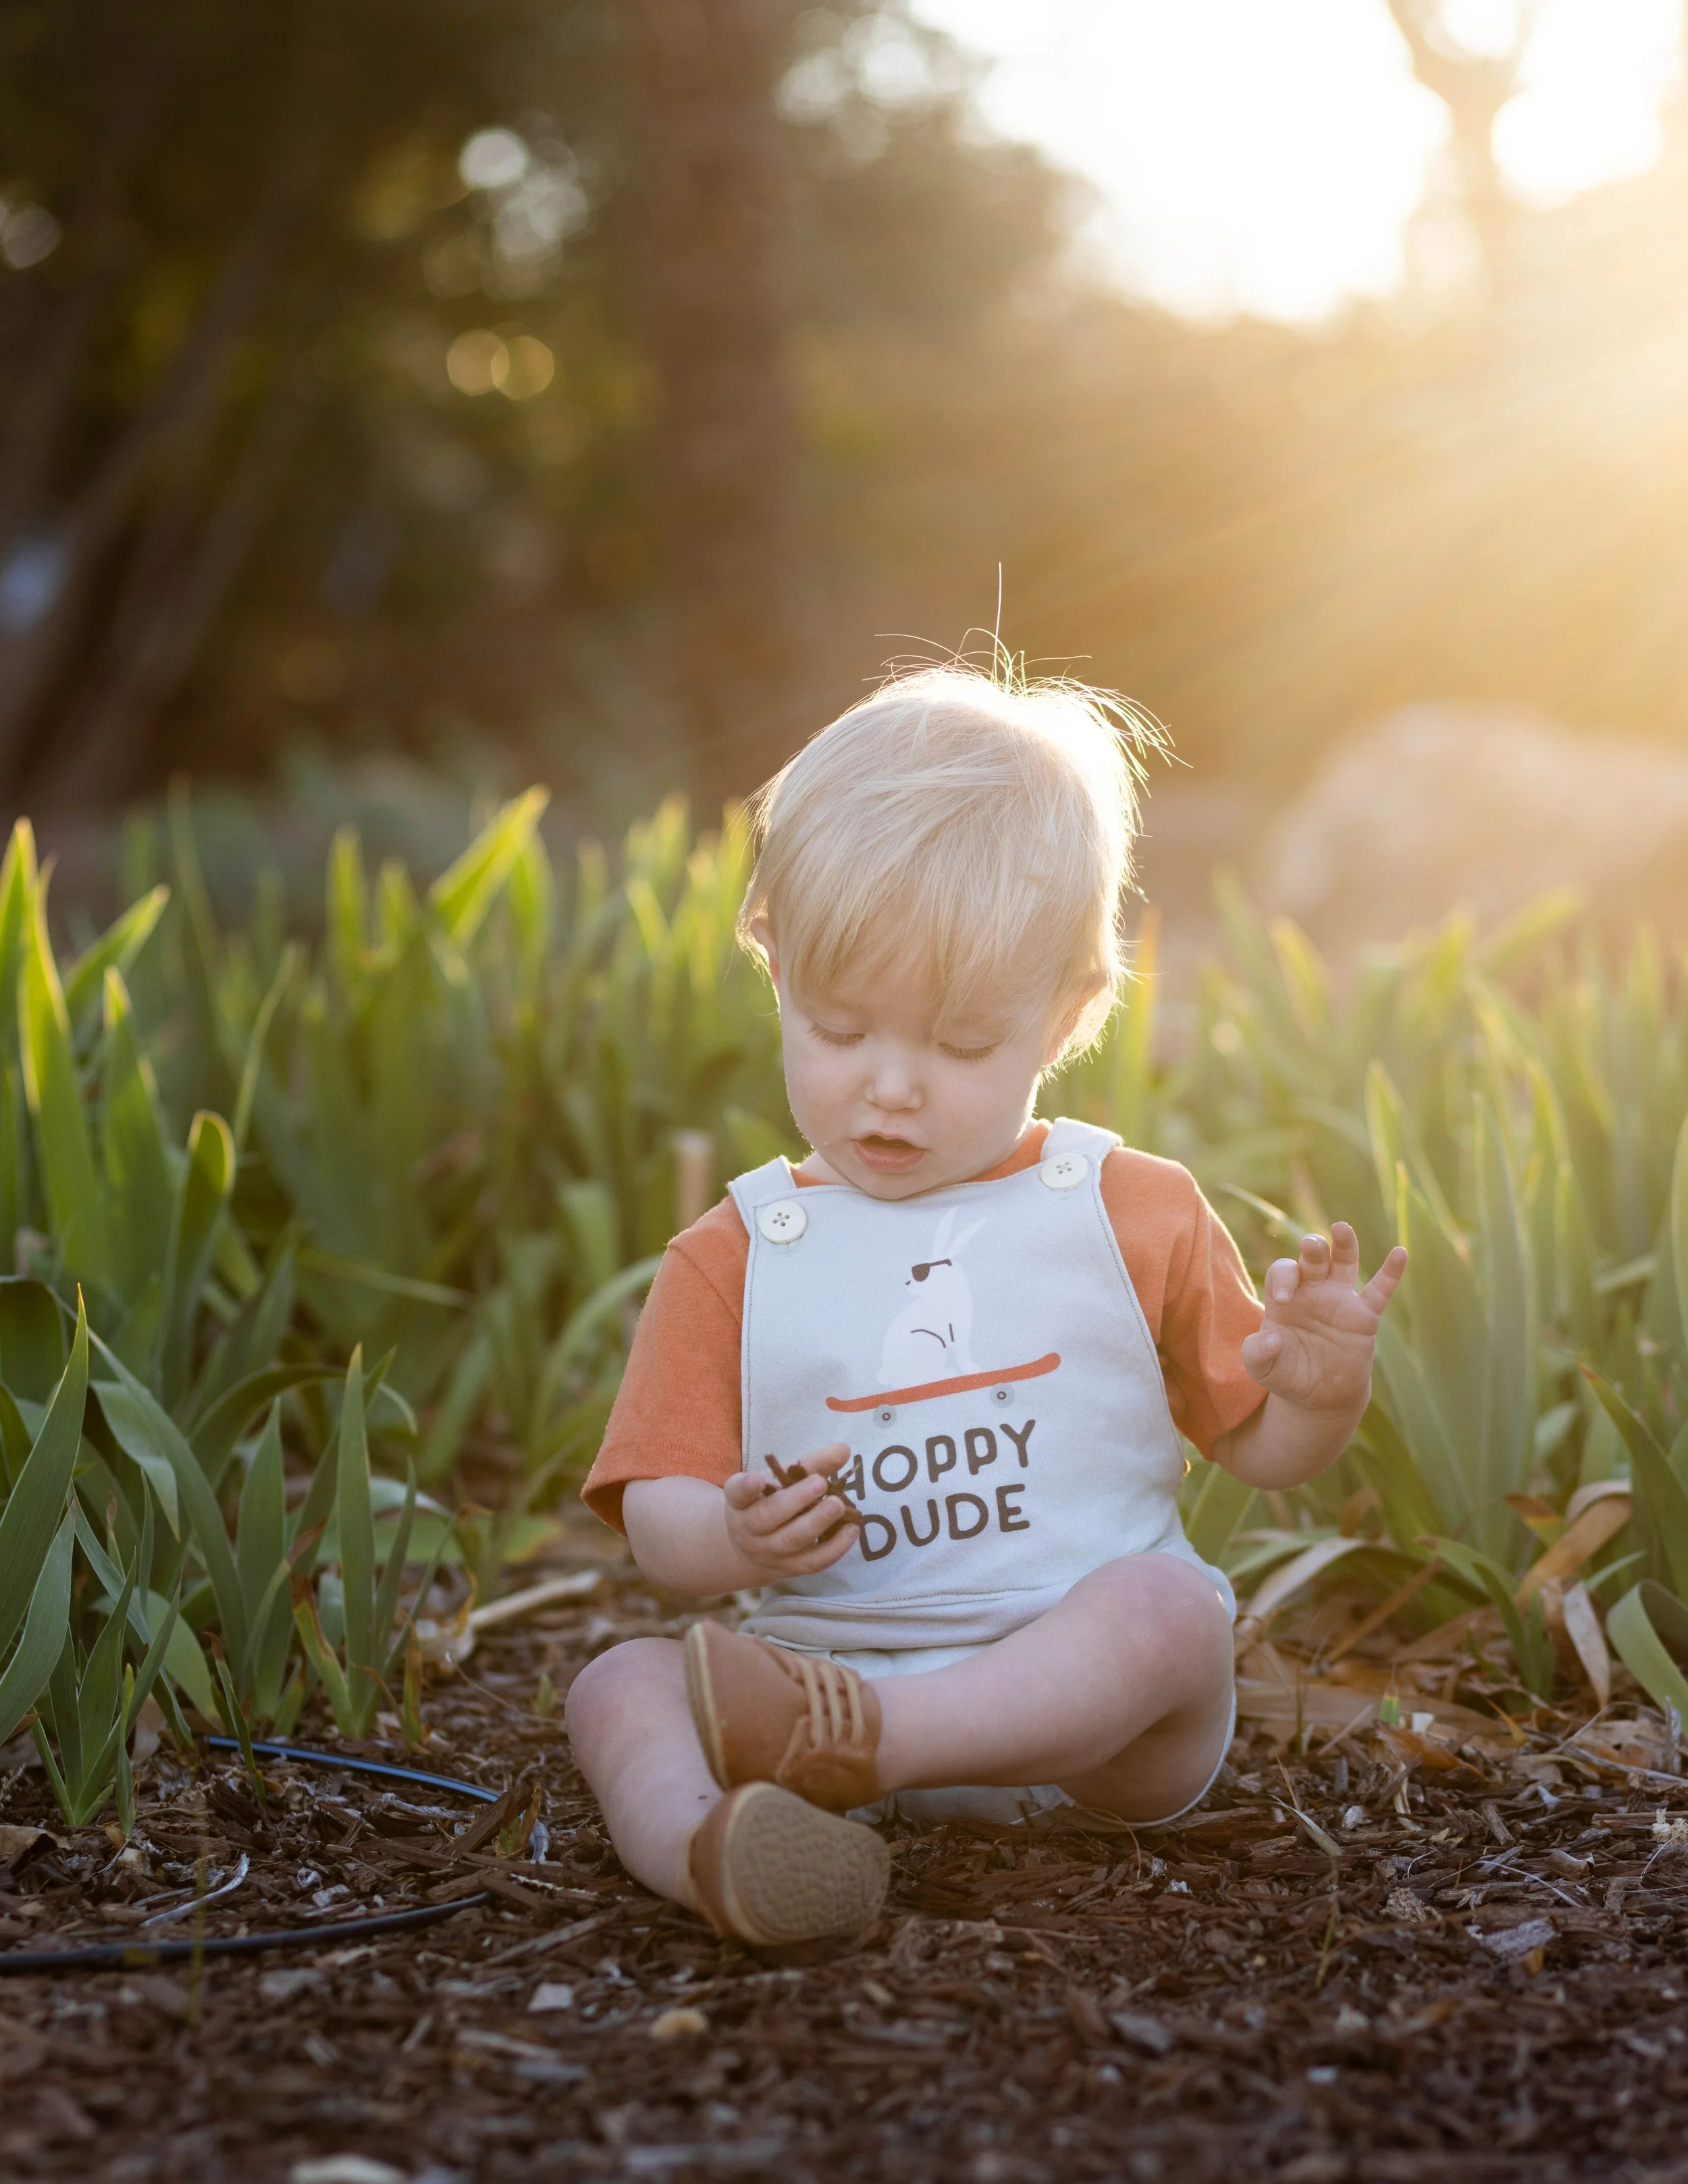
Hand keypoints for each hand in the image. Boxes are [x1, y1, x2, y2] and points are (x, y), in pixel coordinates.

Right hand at [722, 1442, 858, 1578]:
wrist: (752, 1549)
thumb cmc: (769, 1503)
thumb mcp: (779, 1481)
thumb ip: (810, 1464)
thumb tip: (843, 1449)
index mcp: (741, 1501)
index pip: (738, 1493)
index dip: (747, 1487)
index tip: (758, 1478)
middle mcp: (749, 1529)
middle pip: (767, 1517)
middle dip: (795, 1500)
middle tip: (820, 1483)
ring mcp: (769, 1552)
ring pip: (792, 1540)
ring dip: (817, 1522)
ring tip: (840, 1505)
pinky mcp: (790, 1568)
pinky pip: (813, 1561)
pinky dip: (835, 1547)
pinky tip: (852, 1529)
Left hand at [1240, 1224, 1406, 1415]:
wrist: (1319, 1397)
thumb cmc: (1287, 1375)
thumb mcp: (1263, 1369)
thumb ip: (1257, 1354)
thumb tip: (1270, 1338)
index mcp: (1285, 1298)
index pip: (1283, 1272)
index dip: (1283, 1279)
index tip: (1283, 1299)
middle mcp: (1312, 1291)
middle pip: (1313, 1258)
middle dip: (1312, 1248)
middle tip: (1310, 1246)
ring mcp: (1340, 1300)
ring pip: (1344, 1263)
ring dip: (1344, 1245)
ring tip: (1342, 1228)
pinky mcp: (1364, 1317)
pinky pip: (1380, 1291)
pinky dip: (1391, 1273)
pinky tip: (1400, 1253)